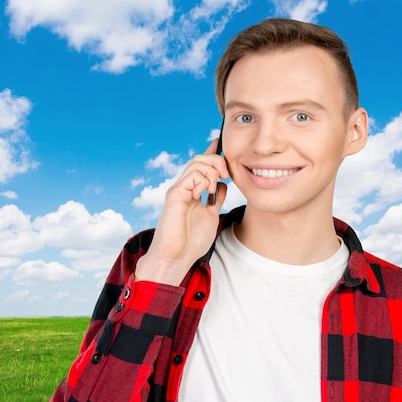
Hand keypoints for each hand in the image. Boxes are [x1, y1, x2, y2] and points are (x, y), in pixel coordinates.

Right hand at [135, 139, 228, 285]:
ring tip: (214, 187)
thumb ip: (216, 200)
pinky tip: (204, 193)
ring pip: (196, 163)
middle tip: (226, 174)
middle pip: (200, 159)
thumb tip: (224, 185)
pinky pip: (191, 176)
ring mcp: (179, 189)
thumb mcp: (211, 216)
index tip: (220, 144)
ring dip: (211, 171)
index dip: (212, 153)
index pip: (202, 166)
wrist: (176, 257)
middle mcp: (185, 187)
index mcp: (193, 191)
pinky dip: (202, 180)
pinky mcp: (174, 194)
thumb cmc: (191, 241)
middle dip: (217, 161)